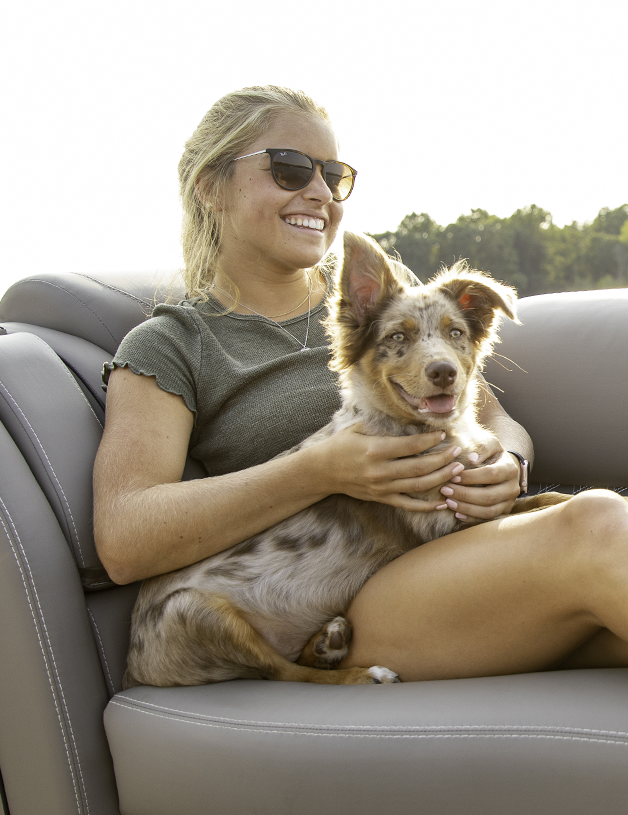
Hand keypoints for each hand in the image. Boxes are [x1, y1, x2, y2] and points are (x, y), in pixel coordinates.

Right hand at [322, 424, 464, 511]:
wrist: (322, 472)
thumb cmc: (340, 445)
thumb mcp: (357, 428)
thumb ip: (381, 425)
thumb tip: (407, 418)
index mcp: (375, 450)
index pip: (410, 446)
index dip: (430, 440)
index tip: (443, 434)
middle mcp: (380, 471)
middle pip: (420, 467)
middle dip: (443, 459)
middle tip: (458, 451)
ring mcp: (382, 488)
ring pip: (419, 486)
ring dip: (441, 478)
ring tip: (457, 470)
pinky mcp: (381, 498)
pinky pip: (408, 505)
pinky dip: (427, 506)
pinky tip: (443, 502)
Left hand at [438, 436, 519, 522]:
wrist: (503, 468)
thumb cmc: (492, 454)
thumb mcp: (490, 444)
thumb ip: (482, 447)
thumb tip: (472, 459)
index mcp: (510, 469)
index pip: (490, 474)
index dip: (471, 477)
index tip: (452, 476)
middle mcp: (512, 488)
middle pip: (489, 496)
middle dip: (464, 495)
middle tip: (445, 490)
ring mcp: (509, 503)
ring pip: (488, 511)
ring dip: (466, 508)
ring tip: (448, 502)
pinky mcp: (503, 513)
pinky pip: (487, 520)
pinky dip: (471, 518)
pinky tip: (457, 514)